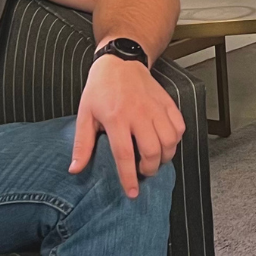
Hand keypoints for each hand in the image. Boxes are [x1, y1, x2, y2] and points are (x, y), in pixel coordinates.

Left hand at [71, 52, 185, 197]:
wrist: (120, 62)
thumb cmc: (100, 89)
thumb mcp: (85, 114)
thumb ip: (82, 144)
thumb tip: (75, 169)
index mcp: (116, 118)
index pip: (125, 155)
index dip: (129, 177)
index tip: (132, 193)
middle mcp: (139, 114)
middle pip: (152, 151)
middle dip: (150, 169)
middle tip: (143, 172)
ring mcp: (156, 108)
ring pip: (170, 141)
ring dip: (165, 157)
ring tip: (155, 160)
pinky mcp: (167, 103)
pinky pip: (179, 127)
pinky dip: (175, 140)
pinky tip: (166, 143)